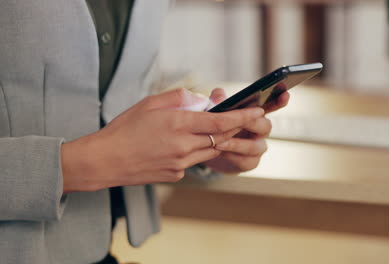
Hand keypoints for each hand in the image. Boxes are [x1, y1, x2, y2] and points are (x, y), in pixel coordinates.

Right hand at [61, 89, 263, 192]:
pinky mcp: (176, 175)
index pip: (220, 122)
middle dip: (236, 128)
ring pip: (211, 151)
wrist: (105, 160)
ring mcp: (181, 163)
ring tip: (214, 129)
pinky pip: (195, 161)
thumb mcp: (150, 103)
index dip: (242, 117)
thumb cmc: (124, 129)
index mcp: (178, 124)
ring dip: (217, 140)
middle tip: (245, 118)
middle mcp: (184, 146)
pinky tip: (182, 145)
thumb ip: (180, 98)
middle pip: (221, 138)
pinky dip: (197, 151)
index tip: (256, 112)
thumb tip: (201, 101)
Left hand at [202, 88, 288, 172]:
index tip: (285, 94)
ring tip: (219, 142)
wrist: (209, 151)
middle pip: (265, 125)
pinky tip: (220, 152)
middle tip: (237, 121)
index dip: (280, 100)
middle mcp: (261, 130)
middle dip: (251, 123)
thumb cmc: (216, 126)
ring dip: (236, 144)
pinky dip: (232, 156)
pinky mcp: (250, 162)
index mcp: (256, 114)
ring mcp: (258, 147)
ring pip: (255, 146)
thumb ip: (218, 99)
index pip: (272, 105)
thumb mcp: (215, 109)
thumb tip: (219, 97)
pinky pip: (246, 160)